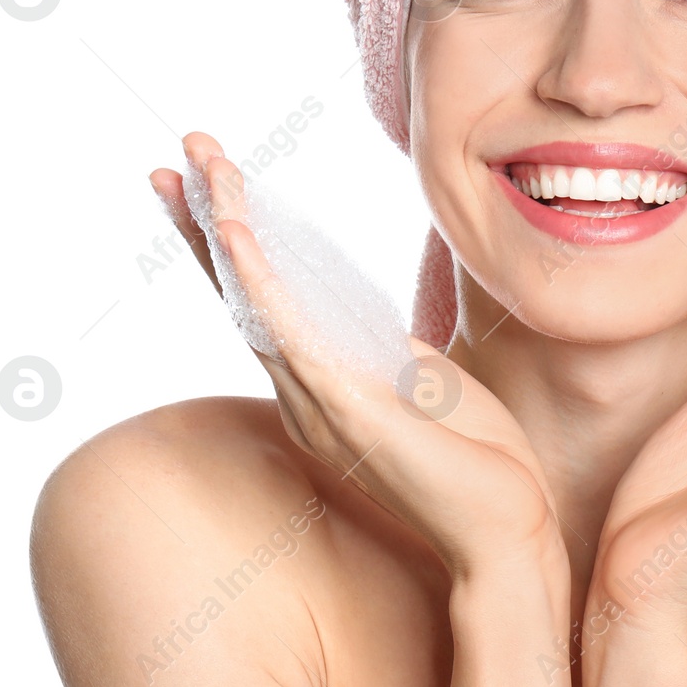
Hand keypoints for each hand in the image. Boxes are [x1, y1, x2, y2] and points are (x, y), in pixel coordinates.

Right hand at [150, 132, 564, 580]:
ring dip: (227, 233)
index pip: (266, 298)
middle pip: (242, 292)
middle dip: (209, 219)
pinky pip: (290, 335)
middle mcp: (305, 394)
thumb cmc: (479, 468)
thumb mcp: (432, 391)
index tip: (209, 180)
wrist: (508, 534)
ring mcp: (318, 403)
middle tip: (179, 153)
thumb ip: (398, 361)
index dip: (233, 241)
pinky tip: (234, 236)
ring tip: (200, 173)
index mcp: (325, 384)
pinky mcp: (345, 411)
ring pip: (257, 303)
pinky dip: (258, 282)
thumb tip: (391, 336)